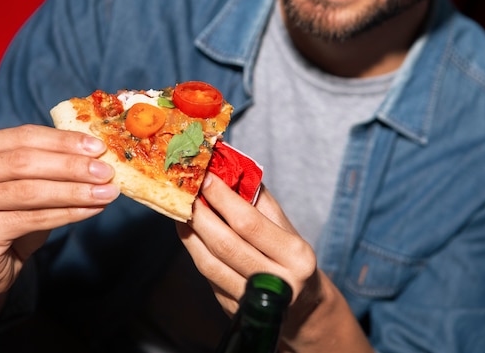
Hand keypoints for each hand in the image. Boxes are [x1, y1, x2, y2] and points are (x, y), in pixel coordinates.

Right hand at [0, 125, 118, 300]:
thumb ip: (50, 164)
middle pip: (25, 162)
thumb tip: (97, 154)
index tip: (98, 147)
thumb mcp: (25, 183)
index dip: (63, 141)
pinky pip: (32, 219)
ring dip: (75, 191)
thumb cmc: (6, 217)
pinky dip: (67, 213)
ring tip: (107, 192)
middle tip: (107, 171)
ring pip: (30, 191)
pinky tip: (91, 210)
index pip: (23, 136)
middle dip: (72, 166)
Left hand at [176, 174, 320, 338]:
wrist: (303, 308)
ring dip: (190, 235)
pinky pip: (209, 278)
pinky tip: (189, 235)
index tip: (206, 178)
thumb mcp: (286, 229)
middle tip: (184, 193)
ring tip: (180, 212)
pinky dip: (195, 253)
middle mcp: (278, 283)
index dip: (223, 199)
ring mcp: (255, 303)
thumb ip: (259, 201)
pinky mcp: (236, 313)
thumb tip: (228, 170)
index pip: (250, 223)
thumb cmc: (291, 258)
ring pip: (210, 265)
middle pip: (225, 245)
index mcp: (296, 256)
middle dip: (200, 216)